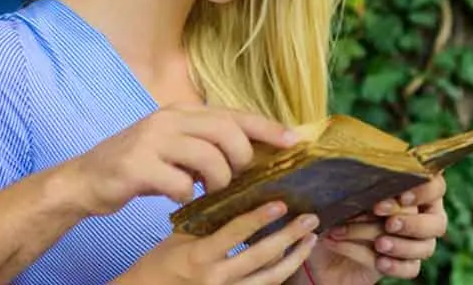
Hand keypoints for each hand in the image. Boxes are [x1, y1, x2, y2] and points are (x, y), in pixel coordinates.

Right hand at [65, 105, 298, 215]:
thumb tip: (249, 151)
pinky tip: (177, 198)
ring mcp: (151, 141)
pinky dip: (186, 196)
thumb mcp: (171, 144)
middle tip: (235, 178)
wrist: (85, 179)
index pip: (232, 113)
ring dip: (217, 181)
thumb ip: (203, 141)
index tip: (294, 140)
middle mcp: (167, 120)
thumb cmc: (135, 165)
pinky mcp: (137, 166)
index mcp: (179, 112)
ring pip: (208, 158)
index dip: (266, 127)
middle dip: (241, 158)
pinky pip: (180, 184)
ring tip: (207, 191)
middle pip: (225, 130)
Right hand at [118, 201, 318, 284]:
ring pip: (270, 278)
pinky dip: (281, 273)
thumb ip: (206, 222)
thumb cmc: (161, 262)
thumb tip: (233, 196)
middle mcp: (217, 278)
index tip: (279, 203)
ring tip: (310, 239)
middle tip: (309, 219)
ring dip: (294, 257)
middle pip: (261, 257)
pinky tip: (293, 259)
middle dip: (289, 237)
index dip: (259, 218)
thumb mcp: (178, 237)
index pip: (235, 234)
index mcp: (201, 256)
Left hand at [307, 173, 447, 283]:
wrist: (320, 243)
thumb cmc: (330, 207)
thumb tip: (348, 162)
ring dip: (401, 246)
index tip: (402, 197)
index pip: (434, 185)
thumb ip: (350, 179)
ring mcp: (415, 242)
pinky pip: (411, 268)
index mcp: (408, 189)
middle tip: (389, 223)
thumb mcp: (336, 190)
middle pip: (437, 222)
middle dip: (413, 223)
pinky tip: (379, 262)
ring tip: (378, 244)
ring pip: (425, 247)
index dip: (424, 191)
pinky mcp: (404, 265)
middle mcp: (419, 215)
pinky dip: (396, 266)